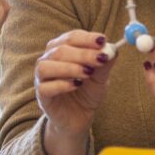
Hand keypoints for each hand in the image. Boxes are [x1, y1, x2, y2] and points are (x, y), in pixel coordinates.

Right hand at [36, 30, 116, 154]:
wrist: (79, 117)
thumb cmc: (87, 92)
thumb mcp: (101, 77)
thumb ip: (105, 63)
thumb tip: (112, 49)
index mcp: (63, 49)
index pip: (71, 37)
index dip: (87, 38)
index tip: (102, 40)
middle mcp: (49, 60)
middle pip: (59, 50)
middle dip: (82, 53)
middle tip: (100, 59)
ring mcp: (42, 78)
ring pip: (46, 66)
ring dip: (69, 67)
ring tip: (87, 73)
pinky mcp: (41, 95)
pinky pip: (45, 87)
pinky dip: (61, 84)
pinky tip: (76, 85)